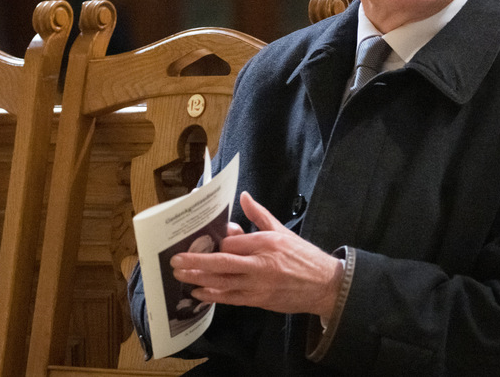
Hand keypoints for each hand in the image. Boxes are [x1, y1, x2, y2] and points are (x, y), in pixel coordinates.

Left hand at [170, 191, 342, 317]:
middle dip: (196, 261)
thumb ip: (259, 215)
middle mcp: (261, 264)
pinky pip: (230, 299)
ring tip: (180, 276)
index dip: (219, 242)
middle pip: (221, 262)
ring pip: (222, 282)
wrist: (324, 285)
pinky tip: (199, 292)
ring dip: (199, 279)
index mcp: (266, 243)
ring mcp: (258, 285)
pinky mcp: (259, 301)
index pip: (233, 242)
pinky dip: (213, 296)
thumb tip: (243, 197)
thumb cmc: (303, 257)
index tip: (209, 240)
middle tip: (175, 261)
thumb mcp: (282, 231)